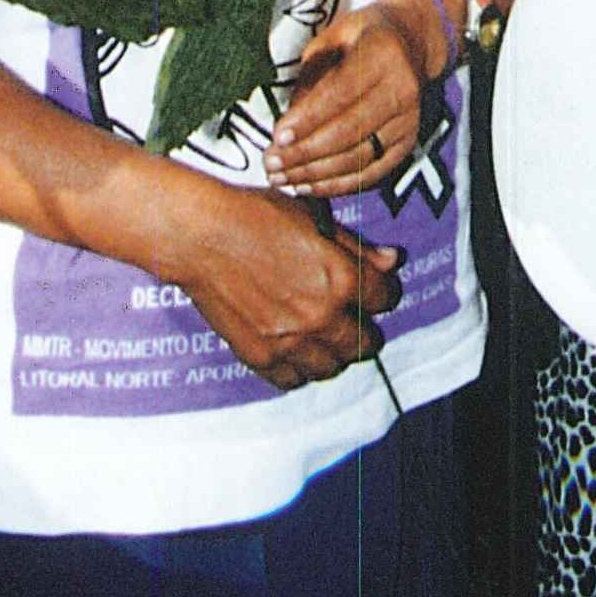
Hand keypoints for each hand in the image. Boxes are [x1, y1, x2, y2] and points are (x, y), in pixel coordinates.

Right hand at [163, 173, 403, 387]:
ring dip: (333, 352)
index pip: (384, 299)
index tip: (375, 291)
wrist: (202, 236)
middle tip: (352, 318)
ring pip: (332, 367)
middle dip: (363, 328)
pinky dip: (299, 369)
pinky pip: (294, 380)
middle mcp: (322, 317)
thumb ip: (357, 248)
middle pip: (364, 342)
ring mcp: (291, 342)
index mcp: (340, 278)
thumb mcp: (314, 220)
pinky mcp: (262, 357)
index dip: (383, 292)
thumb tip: (393, 260)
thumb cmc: (257, 216)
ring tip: (324, 335)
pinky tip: (295, 349)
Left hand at [265, 0, 437, 200]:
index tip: (277, 136)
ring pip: (357, 158)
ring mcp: (408, 120)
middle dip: (304, 153)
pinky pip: (370, 173)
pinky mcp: (407, 143)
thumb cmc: (361, 37)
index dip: (308, 119)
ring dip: (315, 174)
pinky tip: (308, 185)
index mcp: (381, 53)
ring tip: (282, 178)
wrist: (410, 41)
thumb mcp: (331, 38)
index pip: (340, 93)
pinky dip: (337, 185)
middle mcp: (401, 88)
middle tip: (271, 164)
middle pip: (348, 131)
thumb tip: (287, 127)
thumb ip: (309, 79)